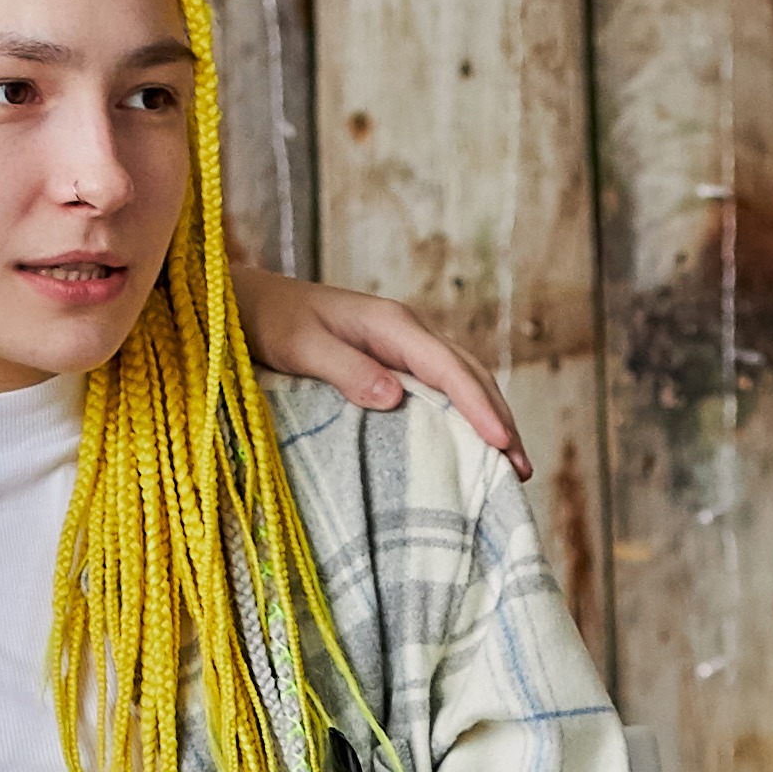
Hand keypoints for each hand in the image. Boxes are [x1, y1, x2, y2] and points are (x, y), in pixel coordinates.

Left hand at [235, 269, 522, 458]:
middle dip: (500, 420)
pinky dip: (463, 415)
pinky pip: (439, 388)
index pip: (449, 369)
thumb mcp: (300, 345)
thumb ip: (345, 369)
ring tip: (510, 464)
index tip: (503, 444)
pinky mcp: (391, 362)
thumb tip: (394, 397)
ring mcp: (402, 346)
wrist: (250, 301)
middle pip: (470, 375)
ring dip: (488, 419)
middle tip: (523, 470)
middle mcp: (406, 332)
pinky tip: (468, 444)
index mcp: (391, 324)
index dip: (479, 407)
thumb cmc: (269, 321)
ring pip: (461, 381)